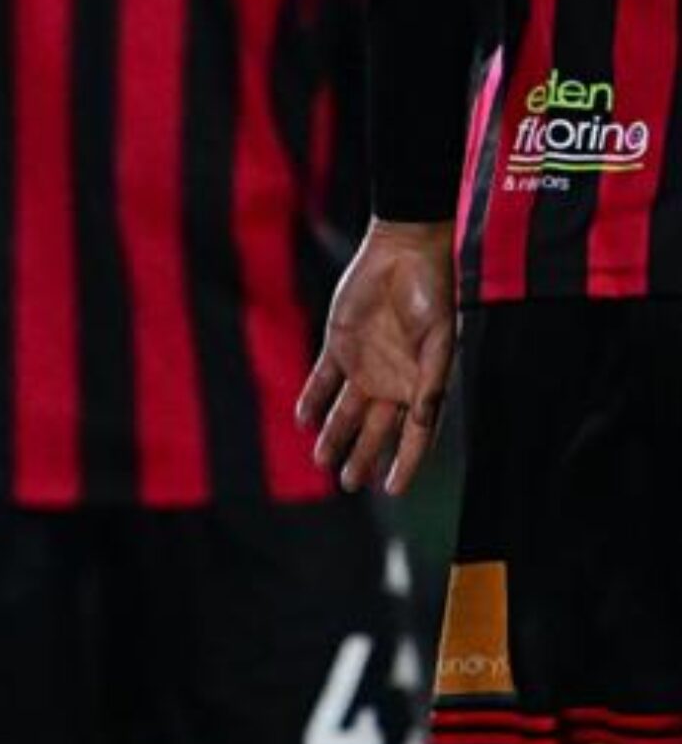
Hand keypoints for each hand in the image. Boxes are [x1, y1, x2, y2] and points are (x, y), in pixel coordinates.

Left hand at [295, 218, 455, 494]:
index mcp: (420, 386)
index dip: (404, 464)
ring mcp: (363, 365)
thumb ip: (430, 383)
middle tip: (349, 483)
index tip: (392, 489)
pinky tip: (304, 419)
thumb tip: (424, 421)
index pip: (412, 436)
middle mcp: (391, 382)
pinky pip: (323, 379)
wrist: (403, 254)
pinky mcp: (338, 344)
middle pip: (374, 431)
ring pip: (344, 411)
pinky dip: (312, 399)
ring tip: (322, 462)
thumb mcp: (438, 341)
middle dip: (361, 457)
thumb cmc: (431, 296)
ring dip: (334, 435)